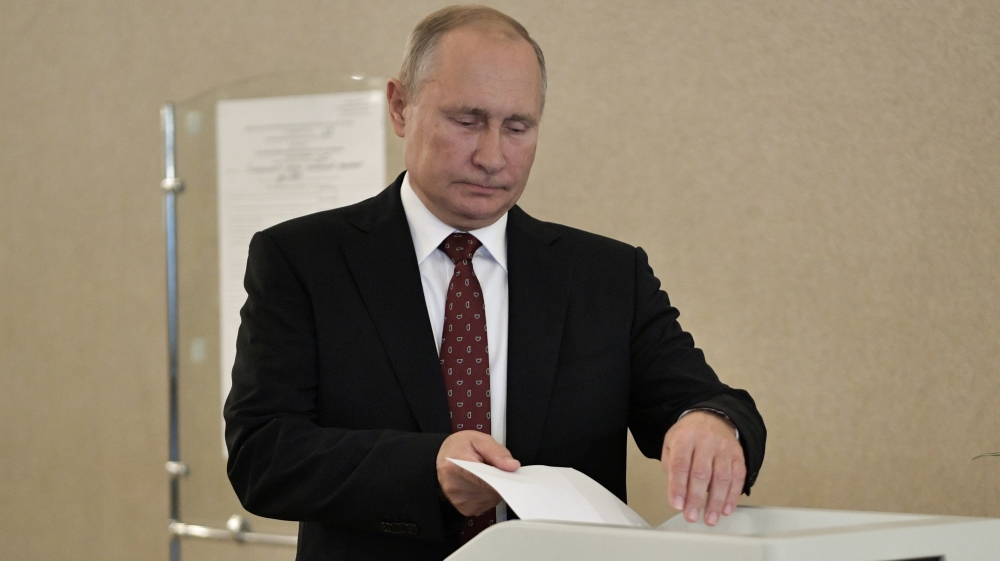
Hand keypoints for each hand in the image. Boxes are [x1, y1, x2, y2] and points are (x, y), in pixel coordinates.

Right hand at [437, 431, 520, 515]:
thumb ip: (496, 451)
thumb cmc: (459, 447)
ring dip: (495, 488)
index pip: (483, 478)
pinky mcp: (465, 509)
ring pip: (491, 498)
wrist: (444, 458)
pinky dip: (490, 495)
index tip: (509, 473)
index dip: (500, 477)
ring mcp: (459, 500)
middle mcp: (454, 486)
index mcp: (455, 465)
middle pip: (490, 490)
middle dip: (500, 480)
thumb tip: (512, 466)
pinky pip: (487, 504)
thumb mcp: (478, 439)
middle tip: (497, 468)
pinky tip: (483, 484)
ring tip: (487, 474)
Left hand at [661, 411, 745, 525]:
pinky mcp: (738, 455)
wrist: (712, 417)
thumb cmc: (688, 435)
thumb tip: (677, 492)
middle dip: (696, 499)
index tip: (677, 505)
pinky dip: (733, 496)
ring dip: (716, 502)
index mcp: (685, 438)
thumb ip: (670, 466)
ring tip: (710, 519)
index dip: (678, 487)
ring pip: (722, 477)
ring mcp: (724, 448)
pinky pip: (738, 477)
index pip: (680, 465)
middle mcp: (706, 442)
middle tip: (691, 516)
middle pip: (701, 473)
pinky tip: (726, 509)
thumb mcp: (671, 443)